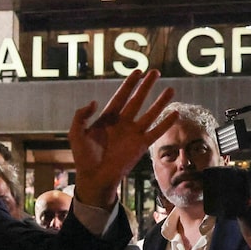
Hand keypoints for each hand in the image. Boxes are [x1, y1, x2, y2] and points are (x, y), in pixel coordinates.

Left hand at [70, 69, 177, 207]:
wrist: (94, 178)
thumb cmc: (83, 157)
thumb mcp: (75, 134)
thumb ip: (81, 116)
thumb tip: (95, 102)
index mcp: (107, 119)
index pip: (121, 96)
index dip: (129, 84)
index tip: (138, 72)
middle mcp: (123, 123)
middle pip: (137, 100)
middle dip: (146, 86)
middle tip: (155, 72)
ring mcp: (133, 134)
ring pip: (150, 113)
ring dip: (160, 102)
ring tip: (171, 89)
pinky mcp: (141, 146)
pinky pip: (156, 132)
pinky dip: (165, 123)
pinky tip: (174, 113)